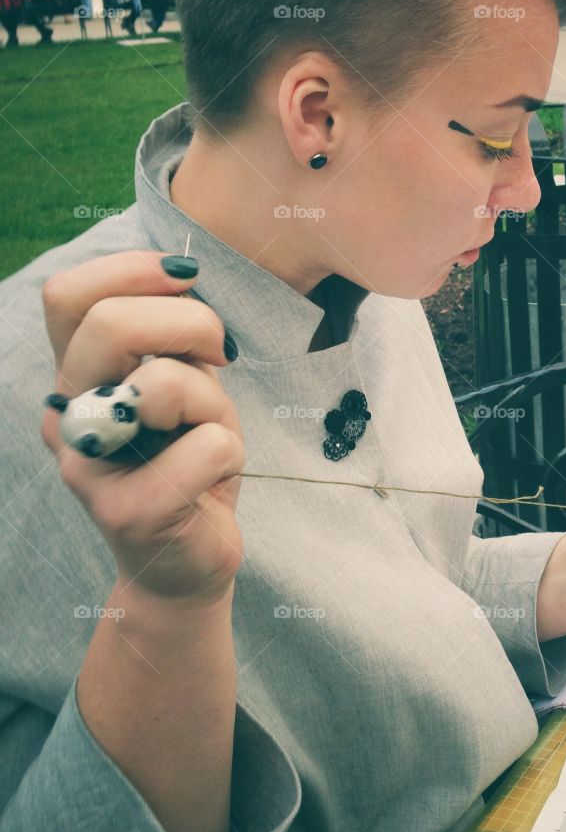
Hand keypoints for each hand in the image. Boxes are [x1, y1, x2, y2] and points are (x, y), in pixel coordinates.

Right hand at [40, 251, 244, 602]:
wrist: (185, 560)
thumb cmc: (189, 462)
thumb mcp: (185, 384)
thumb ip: (172, 337)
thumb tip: (182, 275)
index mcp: (76, 377)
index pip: (68, 296)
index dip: (131, 271)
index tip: (186, 282)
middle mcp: (68, 416)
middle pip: (110, 324)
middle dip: (190, 324)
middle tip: (220, 355)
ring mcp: (89, 466)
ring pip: (164, 383)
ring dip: (214, 401)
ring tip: (208, 434)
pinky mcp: (128, 511)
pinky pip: (210, 445)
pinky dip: (231, 454)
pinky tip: (212, 480)